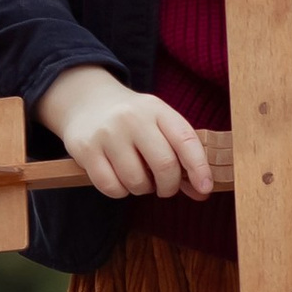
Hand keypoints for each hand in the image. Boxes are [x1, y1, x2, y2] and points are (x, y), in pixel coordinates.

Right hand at [38, 65, 213, 201]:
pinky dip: (120, 191)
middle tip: (165, 188)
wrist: (87, 100)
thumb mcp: (158, 124)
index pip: (186, 140)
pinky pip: (111, 187)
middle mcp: (133, 119)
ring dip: (143, 189)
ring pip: (137, 181)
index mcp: (157, 110)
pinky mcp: (86, 150)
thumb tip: (201, 191)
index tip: (205, 188)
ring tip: (139, 178)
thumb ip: (180, 154)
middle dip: (170, 186)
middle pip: (164, 165)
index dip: (199, 168)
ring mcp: (107, 133)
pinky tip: (120, 179)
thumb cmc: (133, 120)